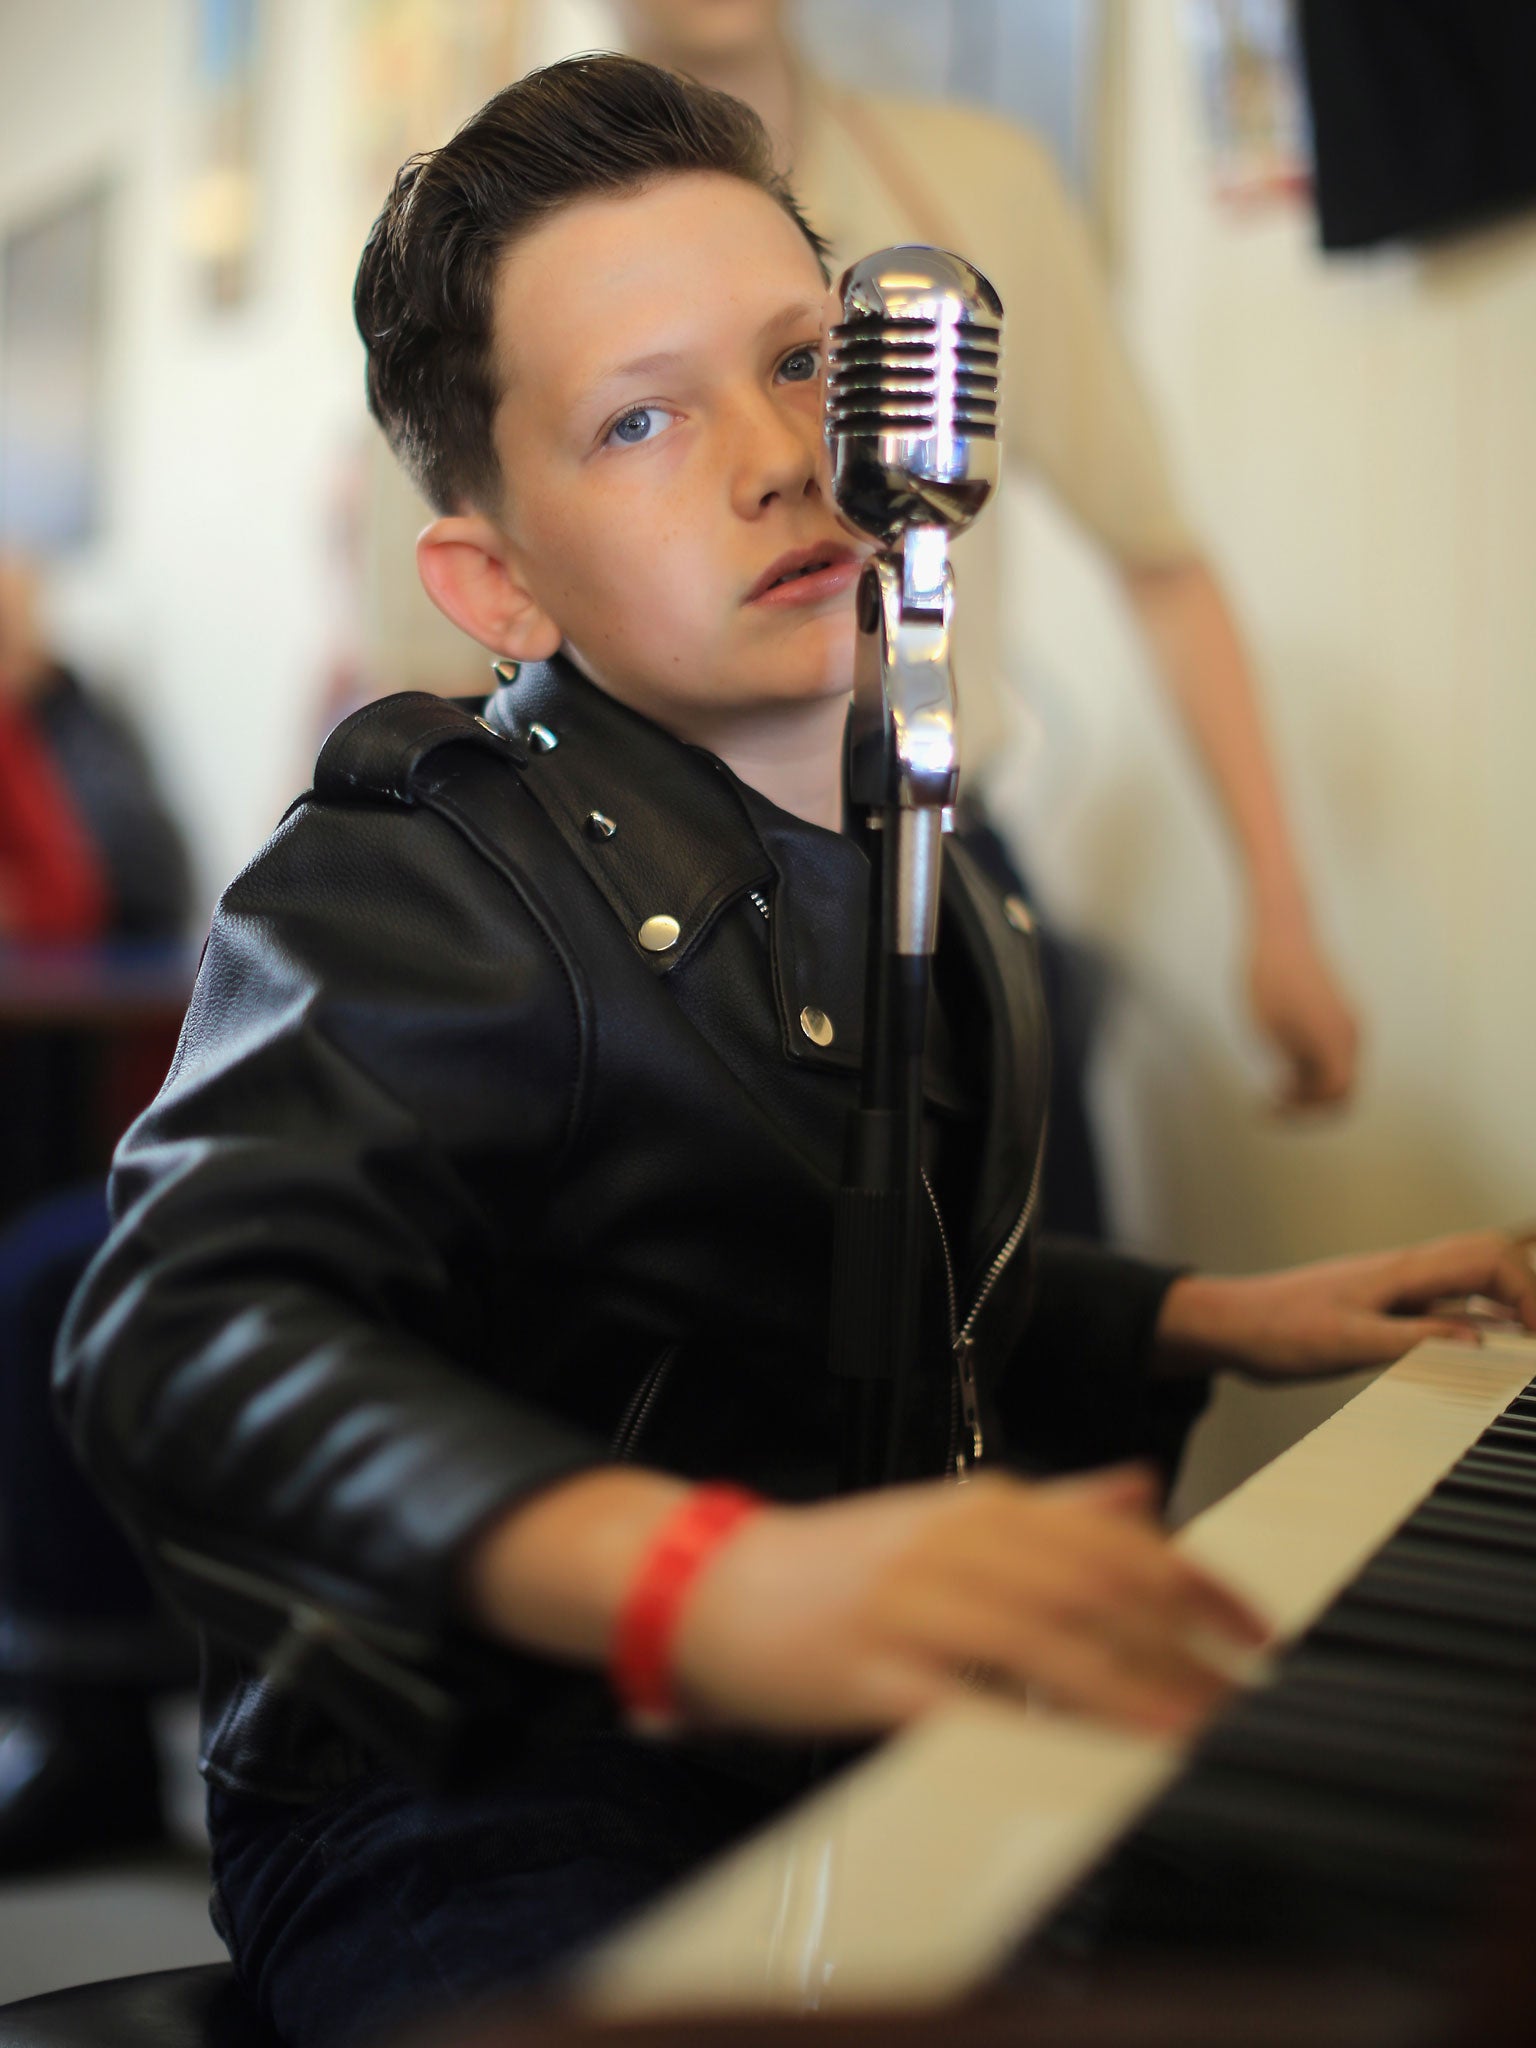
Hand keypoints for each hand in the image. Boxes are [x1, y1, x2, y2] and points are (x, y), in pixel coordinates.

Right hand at [672, 1466, 1266, 1738]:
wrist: (711, 1583)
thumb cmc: (839, 1562)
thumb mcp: (950, 1516)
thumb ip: (1052, 1505)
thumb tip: (1142, 1488)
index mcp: (982, 1506)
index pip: (1114, 1538)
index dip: (1196, 1586)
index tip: (1254, 1631)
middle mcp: (955, 1545)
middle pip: (1092, 1588)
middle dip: (1181, 1643)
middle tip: (1241, 1692)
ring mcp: (910, 1606)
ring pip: (1042, 1642)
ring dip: (1127, 1690)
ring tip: (1188, 1732)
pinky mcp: (868, 1672)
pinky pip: (963, 1703)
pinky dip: (1029, 1728)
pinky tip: (1076, 1757)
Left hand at [1156, 1231, 1535, 1381]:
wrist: (1229, 1325)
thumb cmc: (1278, 1330)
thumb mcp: (1348, 1344)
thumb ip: (1416, 1340)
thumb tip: (1481, 1338)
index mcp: (1401, 1271)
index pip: (1488, 1258)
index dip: (1528, 1291)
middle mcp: (1404, 1272)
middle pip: (1487, 1259)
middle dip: (1526, 1291)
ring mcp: (1395, 1288)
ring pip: (1468, 1281)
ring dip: (1503, 1305)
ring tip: (1524, 1346)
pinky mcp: (1384, 1307)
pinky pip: (1444, 1304)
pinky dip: (1473, 1320)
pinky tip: (1481, 1346)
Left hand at [1246, 907, 1358, 1109]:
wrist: (1283, 930)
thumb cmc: (1268, 977)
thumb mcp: (1267, 1030)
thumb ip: (1290, 1064)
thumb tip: (1301, 1088)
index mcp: (1334, 1039)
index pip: (1333, 1093)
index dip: (1303, 1111)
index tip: (1270, 1109)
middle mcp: (1350, 1033)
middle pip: (1341, 1090)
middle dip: (1308, 1106)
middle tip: (1272, 1110)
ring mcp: (1349, 1022)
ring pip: (1339, 1073)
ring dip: (1310, 1089)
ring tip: (1273, 1090)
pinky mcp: (1340, 1013)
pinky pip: (1335, 1055)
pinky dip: (1313, 1069)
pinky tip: (1282, 1069)